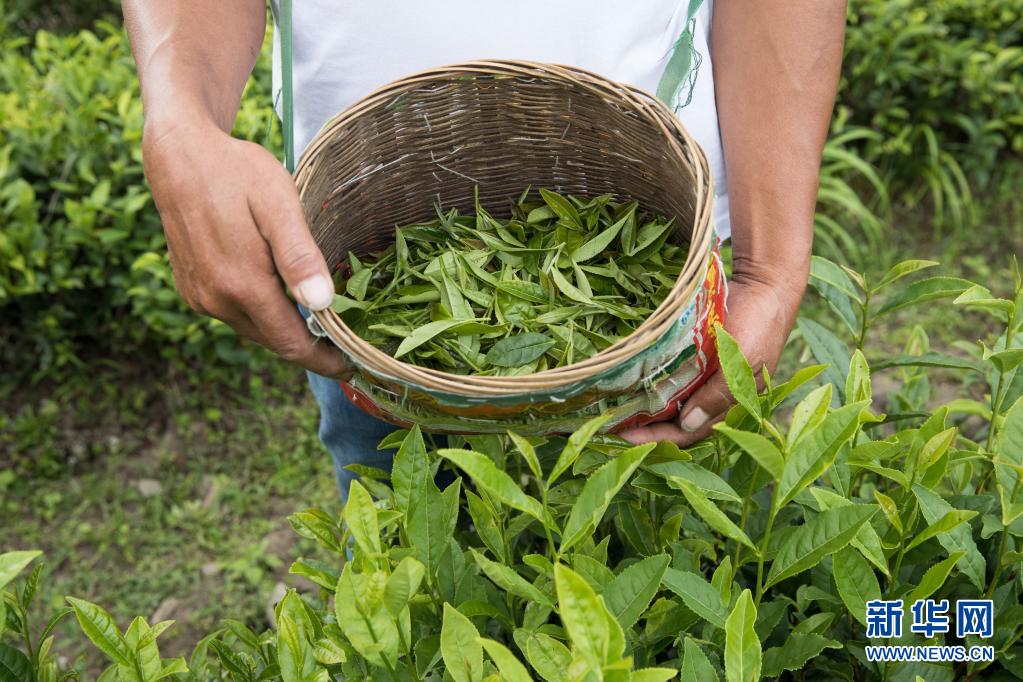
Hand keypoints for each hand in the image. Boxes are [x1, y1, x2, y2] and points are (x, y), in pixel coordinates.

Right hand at [143, 119, 351, 378]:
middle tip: (346, 337)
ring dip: (285, 327)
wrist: (178, 155)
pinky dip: (261, 310)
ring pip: (254, 328)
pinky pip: (234, 312)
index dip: (324, 361)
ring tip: (319, 316)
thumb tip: (322, 304)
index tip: (352, 366)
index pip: (291, 346)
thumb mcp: (278, 205)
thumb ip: (299, 256)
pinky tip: (279, 290)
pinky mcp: (191, 287)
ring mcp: (200, 296)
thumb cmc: (235, 173)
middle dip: (309, 345)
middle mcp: (216, 300)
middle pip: (274, 341)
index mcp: (242, 286)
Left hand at [618, 268, 804, 445]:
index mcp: (728, 404)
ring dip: (642, 407)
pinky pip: (669, 376)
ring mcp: (703, 376)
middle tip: (606, 425)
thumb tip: (688, 425)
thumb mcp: (742, 362)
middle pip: (672, 422)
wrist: (765, 284)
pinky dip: (649, 382)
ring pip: (668, 401)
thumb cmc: (760, 325)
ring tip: (611, 407)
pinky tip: (627, 381)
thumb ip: (718, 395)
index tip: (619, 436)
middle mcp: (712, 395)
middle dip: (642, 427)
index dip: (653, 438)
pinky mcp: (695, 357)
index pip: (686, 433)